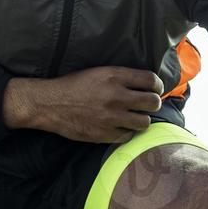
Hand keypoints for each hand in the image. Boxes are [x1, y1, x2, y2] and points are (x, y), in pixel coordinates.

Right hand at [3, 67, 164, 143]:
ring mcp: (111, 117)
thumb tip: (144, 83)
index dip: (157, 85)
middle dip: (153, 103)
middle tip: (148, 104)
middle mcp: (116, 96)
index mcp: (115, 77)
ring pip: (144, 122)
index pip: (151, 80)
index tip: (155, 88)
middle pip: (153, 102)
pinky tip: (120, 127)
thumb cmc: (73, 85)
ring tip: (135, 117)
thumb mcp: (98, 72)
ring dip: (142, 119)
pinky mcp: (104, 134)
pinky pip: (128, 136)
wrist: (50, 104)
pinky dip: (126, 132)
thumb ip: (121, 77)